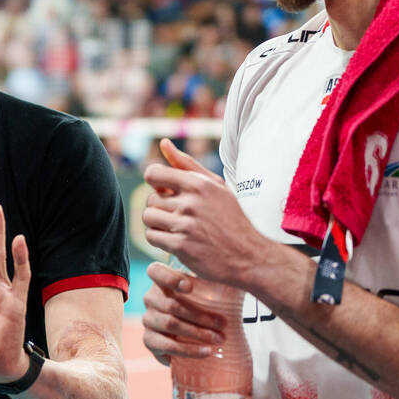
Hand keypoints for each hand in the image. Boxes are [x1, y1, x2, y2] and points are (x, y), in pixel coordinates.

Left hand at [142, 138, 270, 289]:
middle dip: (160, 207)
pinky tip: (176, 239)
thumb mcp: (216, 186)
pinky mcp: (180, 246)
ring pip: (148, 217)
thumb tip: (163, 143)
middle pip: (150, 199)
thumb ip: (187, 164)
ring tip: (175, 227)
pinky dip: (160, 239)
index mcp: (198, 184)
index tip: (164, 191)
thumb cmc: (232, 217)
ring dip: (158, 223)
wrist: (250, 255)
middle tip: (177, 214)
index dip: (154, 182)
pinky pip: (152, 237)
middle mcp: (191, 203)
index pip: (153, 174)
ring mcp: (185, 225)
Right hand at [142, 261, 229, 365]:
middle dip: (200, 316)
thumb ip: (218, 282)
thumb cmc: (203, 305)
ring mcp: (148, 319)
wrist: (195, 333)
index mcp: (162, 280)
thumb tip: (243, 275)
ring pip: (170, 325)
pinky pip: (165, 346)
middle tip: (223, 324)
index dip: (170, 278)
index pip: (155, 271)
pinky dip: (187, 350)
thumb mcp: (210, 290)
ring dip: (197, 333)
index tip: (190, 287)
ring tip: (218, 340)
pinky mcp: (150, 340)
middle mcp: (151, 298)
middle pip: (171, 305)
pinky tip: (204, 352)